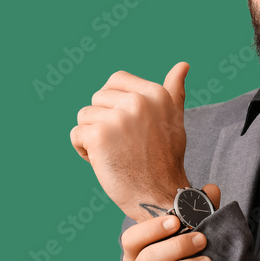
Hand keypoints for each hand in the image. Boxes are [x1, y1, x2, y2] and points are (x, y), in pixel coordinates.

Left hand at [70, 63, 190, 220]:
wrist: (160, 196)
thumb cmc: (165, 158)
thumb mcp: (175, 119)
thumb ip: (175, 91)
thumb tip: (183, 65)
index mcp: (155, 93)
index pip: (115, 80)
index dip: (113, 103)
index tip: (126, 125)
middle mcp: (137, 101)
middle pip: (98, 98)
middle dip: (103, 121)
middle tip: (123, 145)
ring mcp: (117, 118)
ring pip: (85, 117)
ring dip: (92, 137)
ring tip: (114, 153)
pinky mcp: (99, 136)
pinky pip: (77, 134)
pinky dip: (83, 150)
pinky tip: (102, 162)